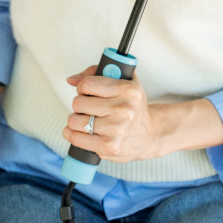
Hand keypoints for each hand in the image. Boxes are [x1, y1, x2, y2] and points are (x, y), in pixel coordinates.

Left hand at [62, 66, 222, 162]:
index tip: (88, 91)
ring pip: (75, 120)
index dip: (83, 86)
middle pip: (79, 102)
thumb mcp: (125, 84)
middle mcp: (123, 111)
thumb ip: (97, 74)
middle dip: (81, 104)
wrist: (152, 136)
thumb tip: (70, 78)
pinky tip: (80, 132)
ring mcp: (116, 131)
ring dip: (76, 121)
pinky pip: (76, 138)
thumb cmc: (135, 106)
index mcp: (128, 92)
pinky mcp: (109, 148)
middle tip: (91, 108)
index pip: (87, 84)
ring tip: (89, 121)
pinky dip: (73, 135)